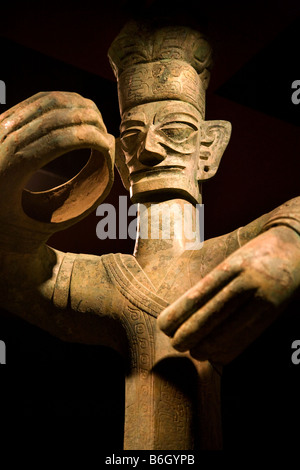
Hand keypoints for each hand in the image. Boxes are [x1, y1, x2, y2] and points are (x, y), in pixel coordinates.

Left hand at [0, 91, 113, 251]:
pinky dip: (66, 102)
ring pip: (48, 101)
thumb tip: (110, 150)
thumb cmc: (21, 230)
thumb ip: (86, 195)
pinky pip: (39, 101)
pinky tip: (81, 112)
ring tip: (98, 125)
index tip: (110, 143)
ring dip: (80, 107)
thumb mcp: (51, 222)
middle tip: (106, 136)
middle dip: (89, 120)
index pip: (58, 141)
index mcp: (8, 173)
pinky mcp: (2, 122)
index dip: (91, 137)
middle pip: (55, 115)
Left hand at [158, 226, 299, 364]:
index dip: (179, 312)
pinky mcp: (274, 309)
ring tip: (194, 351)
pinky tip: (215, 354)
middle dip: (190, 333)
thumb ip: (213, 280)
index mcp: (231, 264)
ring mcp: (262, 295)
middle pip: (212, 313)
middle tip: (175, 344)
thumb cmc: (256, 254)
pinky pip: (248, 335)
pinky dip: (228, 349)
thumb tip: (187, 310)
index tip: (163, 326)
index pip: (200, 292)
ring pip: (229, 328)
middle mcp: (246, 279)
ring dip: (208, 345)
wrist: (295, 246)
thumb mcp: (233, 259)